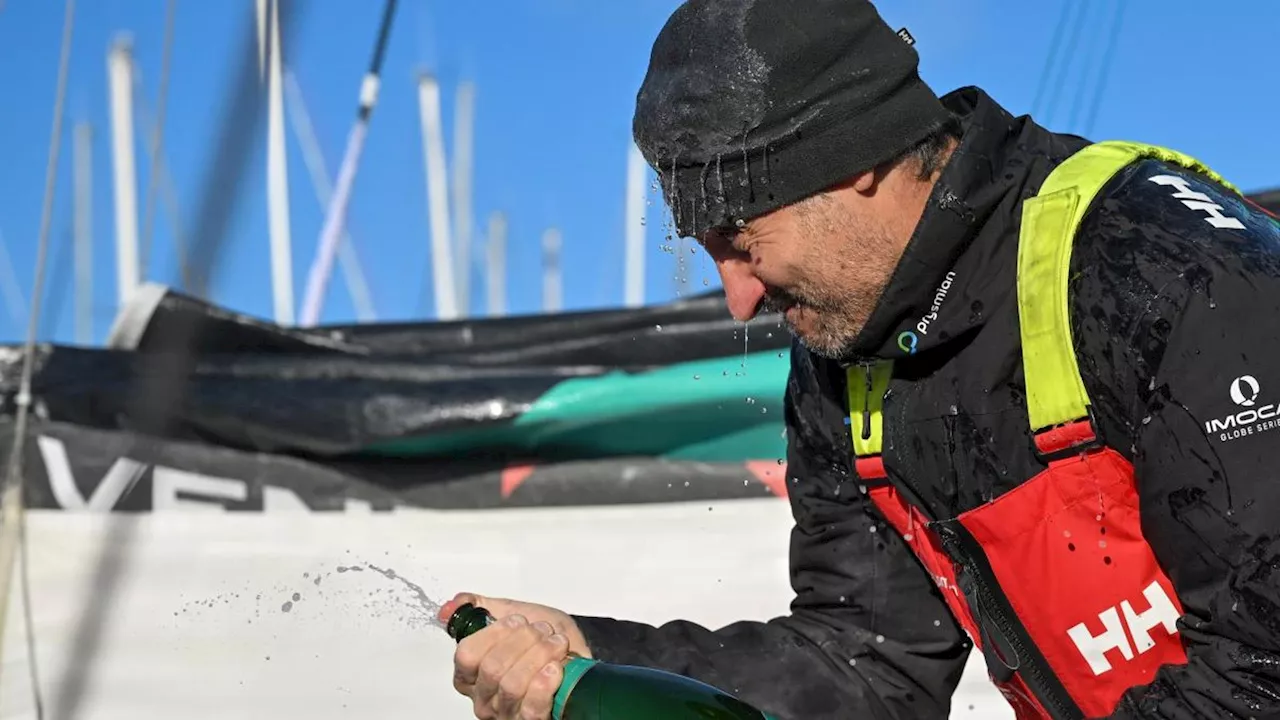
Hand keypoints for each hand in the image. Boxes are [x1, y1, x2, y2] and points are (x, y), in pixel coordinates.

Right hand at [440, 593, 592, 719]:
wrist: (575, 656)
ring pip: (512, 685)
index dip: (494, 634)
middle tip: (543, 632)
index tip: (517, 621)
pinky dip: (546, 683)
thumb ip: (479, 607)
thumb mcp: (511, 613)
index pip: (466, 655)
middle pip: (492, 668)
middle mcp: (485, 695)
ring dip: (539, 657)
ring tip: (556, 645)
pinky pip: (532, 706)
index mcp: (472, 671)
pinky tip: (556, 668)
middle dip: (524, 641)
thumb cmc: (543, 639)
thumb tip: (453, 605)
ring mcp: (507, 711)